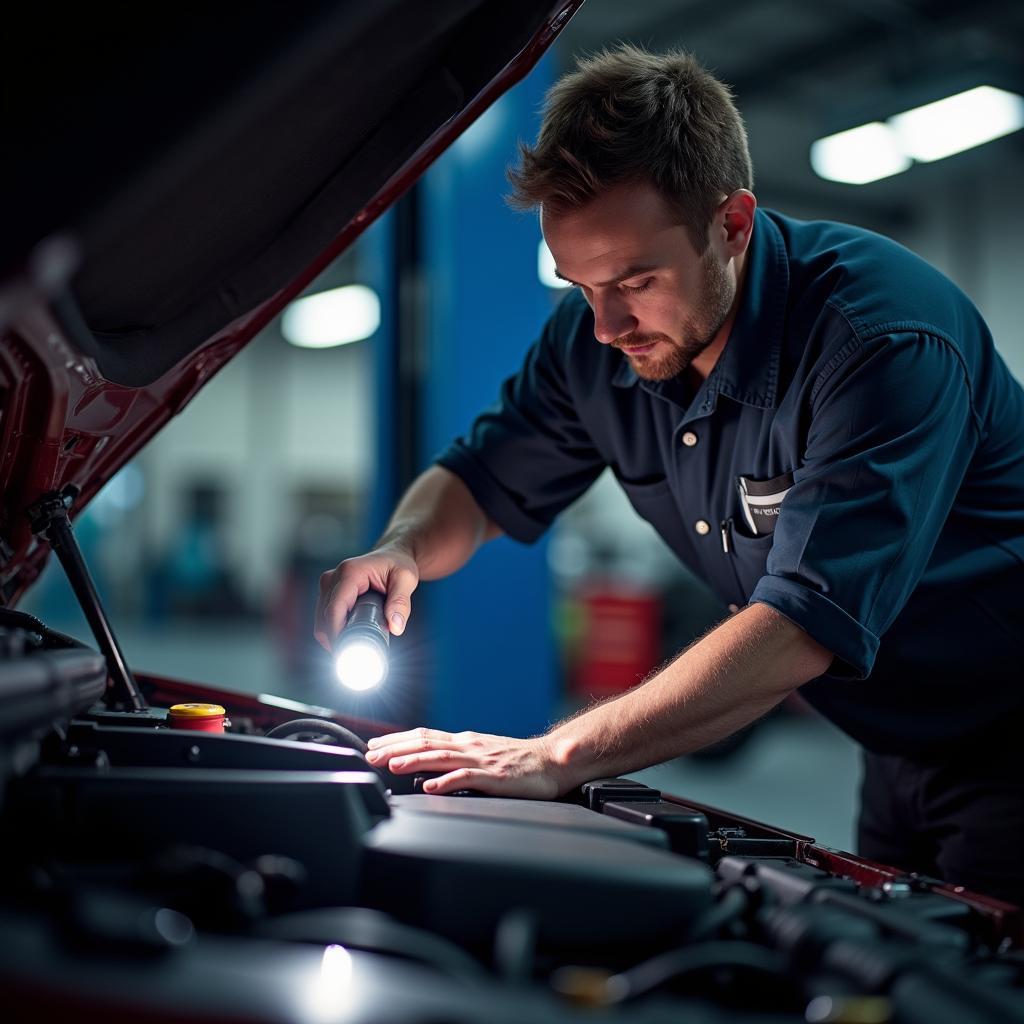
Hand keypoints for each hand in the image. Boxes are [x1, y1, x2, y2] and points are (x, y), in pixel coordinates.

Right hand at [314, 546, 418, 651]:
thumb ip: (401, 602)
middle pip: (324, 617)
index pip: (334, 610)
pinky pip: (324, 616)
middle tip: (353, 659)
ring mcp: (328, 584)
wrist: (393, 554)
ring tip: (352, 650)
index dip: (336, 634)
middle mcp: (333, 577)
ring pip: (321, 619)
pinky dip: (332, 630)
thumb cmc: (399, 564)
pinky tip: (346, 640)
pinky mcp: (329, 591)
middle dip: (335, 640)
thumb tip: (396, 627)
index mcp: (349, 573)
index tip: (346, 654)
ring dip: (332, 636)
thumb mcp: (406, 579)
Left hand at [365, 727, 566, 798]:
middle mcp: (469, 746)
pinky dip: (447, 781)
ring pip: (441, 757)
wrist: (552, 761)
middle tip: (370, 754)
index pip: (424, 735)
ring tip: (392, 766)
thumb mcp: (483, 754)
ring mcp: (481, 760)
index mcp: (465, 741)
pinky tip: (431, 787)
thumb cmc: (519, 761)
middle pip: (426, 743)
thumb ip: (458, 758)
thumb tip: (428, 767)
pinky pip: (467, 778)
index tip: (373, 745)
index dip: (397, 739)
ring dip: (414, 760)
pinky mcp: (495, 776)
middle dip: (395, 748)